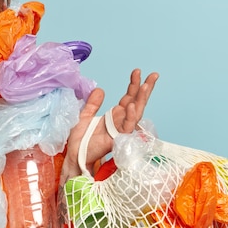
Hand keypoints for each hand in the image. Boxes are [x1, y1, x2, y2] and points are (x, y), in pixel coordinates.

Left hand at [60, 69, 157, 183]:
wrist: (73, 155)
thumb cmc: (80, 139)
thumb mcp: (84, 115)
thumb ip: (93, 103)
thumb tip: (100, 89)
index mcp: (114, 115)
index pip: (128, 98)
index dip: (133, 85)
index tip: (137, 71)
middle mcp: (120, 122)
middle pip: (136, 103)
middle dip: (145, 89)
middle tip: (154, 75)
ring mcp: (120, 131)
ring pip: (135, 114)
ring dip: (141, 100)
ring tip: (145, 86)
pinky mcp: (117, 140)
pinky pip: (126, 128)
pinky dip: (129, 117)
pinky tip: (130, 106)